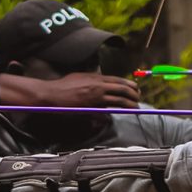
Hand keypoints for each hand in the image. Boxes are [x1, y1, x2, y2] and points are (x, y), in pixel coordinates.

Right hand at [0, 72, 140, 108]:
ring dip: (129, 104)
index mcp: (96, 77)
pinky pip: (107, 110)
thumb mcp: (81, 77)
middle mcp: (99, 85)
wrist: (52, 94)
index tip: (135, 88)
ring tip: (136, 107)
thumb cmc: (64, 86)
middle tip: (138, 98)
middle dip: (134, 94)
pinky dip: (115, 112)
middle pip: (122, 89)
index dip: (129, 84)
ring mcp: (96, 96)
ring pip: (119, 100)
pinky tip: (120, 114)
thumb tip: (101, 83)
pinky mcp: (92, 107)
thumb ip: (93, 80)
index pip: (118, 80)